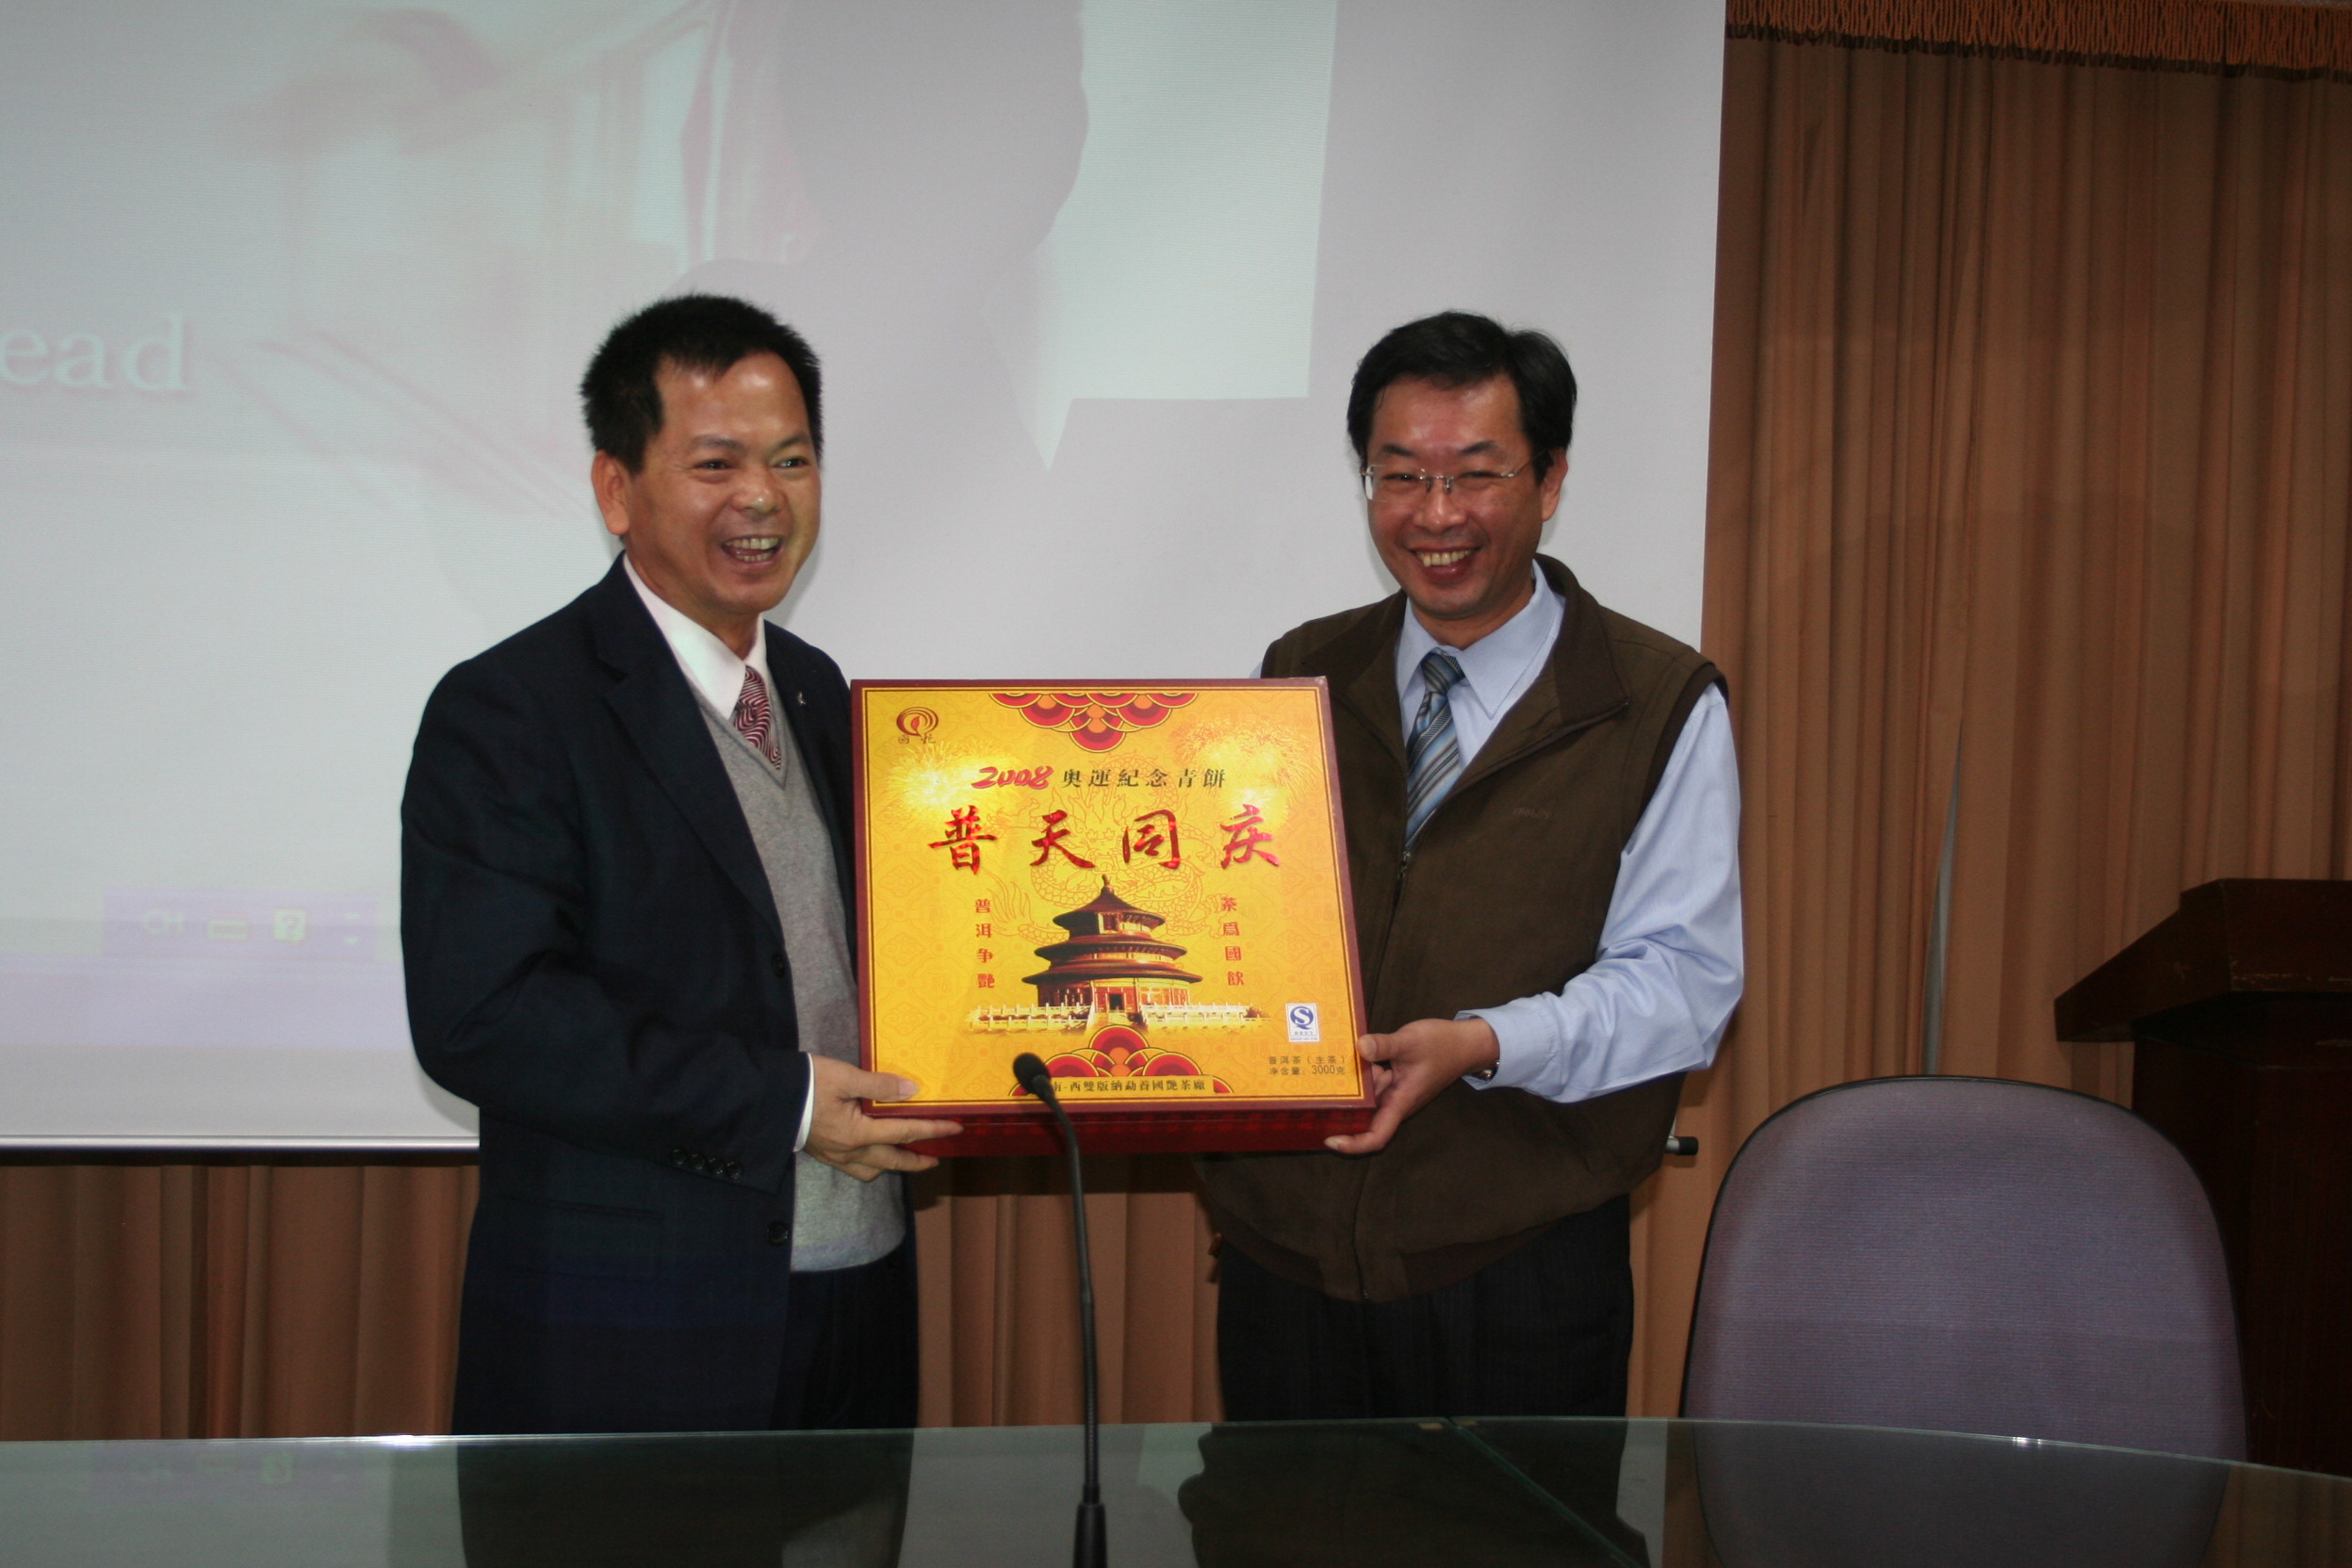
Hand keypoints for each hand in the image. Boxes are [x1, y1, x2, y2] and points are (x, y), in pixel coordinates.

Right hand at [805, 1055, 961, 1180]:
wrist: (767, 1099)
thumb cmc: (807, 1084)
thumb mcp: (845, 1077)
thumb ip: (880, 1086)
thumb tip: (912, 1091)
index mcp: (858, 1133)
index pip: (905, 1133)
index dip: (933, 1130)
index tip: (955, 1128)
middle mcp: (850, 1151)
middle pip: (892, 1161)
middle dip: (917, 1161)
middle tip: (936, 1158)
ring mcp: (835, 1156)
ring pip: (872, 1170)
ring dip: (893, 1166)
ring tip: (906, 1157)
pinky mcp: (824, 1154)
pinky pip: (855, 1168)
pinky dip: (871, 1165)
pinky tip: (873, 1155)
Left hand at [1324, 1017, 1498, 1155]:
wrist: (1465, 1043)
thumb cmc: (1443, 1045)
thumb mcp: (1411, 1042)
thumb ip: (1385, 1045)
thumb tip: (1360, 1046)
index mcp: (1401, 1102)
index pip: (1376, 1136)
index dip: (1353, 1144)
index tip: (1330, 1140)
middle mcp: (1396, 1102)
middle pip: (1365, 1121)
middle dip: (1340, 1117)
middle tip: (1311, 1106)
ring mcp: (1396, 1091)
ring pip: (1367, 1100)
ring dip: (1348, 1093)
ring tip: (1320, 1079)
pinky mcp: (1395, 1080)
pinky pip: (1372, 1084)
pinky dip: (1359, 1076)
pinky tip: (1344, 1059)